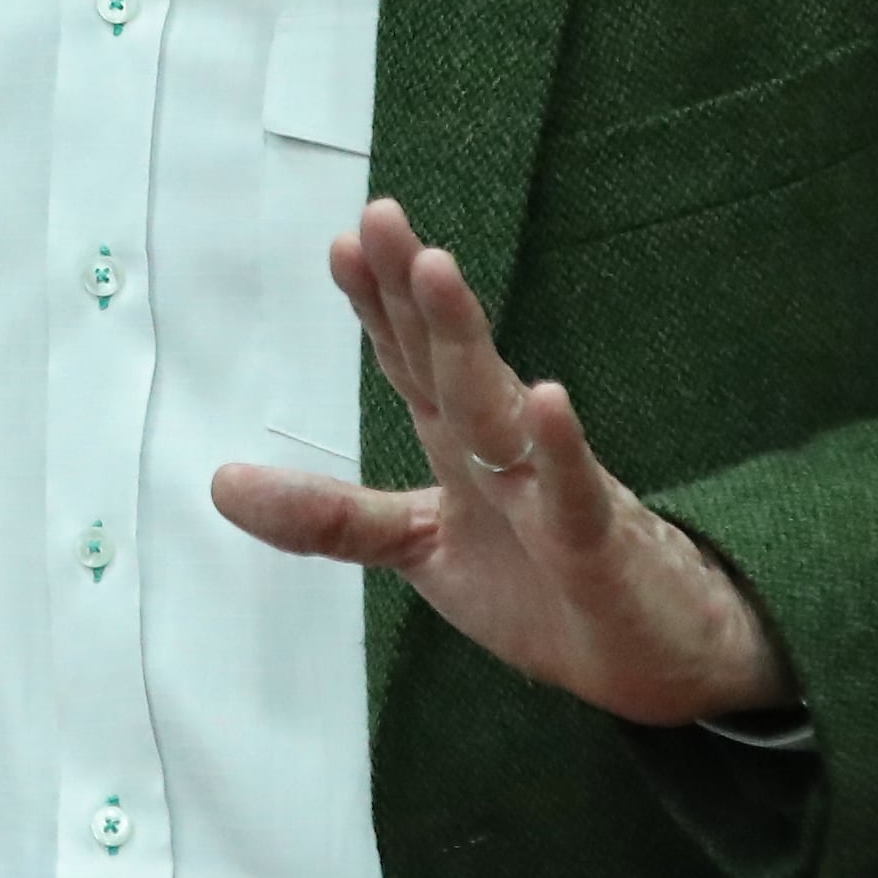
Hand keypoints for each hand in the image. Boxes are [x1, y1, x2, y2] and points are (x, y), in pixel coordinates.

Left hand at [210, 199, 793, 728]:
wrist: (656, 658)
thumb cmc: (540, 588)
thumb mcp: (420, 549)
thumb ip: (332, 518)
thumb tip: (221, 483)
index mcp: (462, 446)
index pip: (412, 362)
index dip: (377, 306)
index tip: (343, 243)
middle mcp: (505, 452)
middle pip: (451, 362)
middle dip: (414, 293)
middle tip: (379, 218)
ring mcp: (553, 491)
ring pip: (501, 409)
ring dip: (468, 341)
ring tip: (435, 270)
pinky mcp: (597, 546)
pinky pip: (576, 493)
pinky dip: (560, 451)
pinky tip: (549, 400)